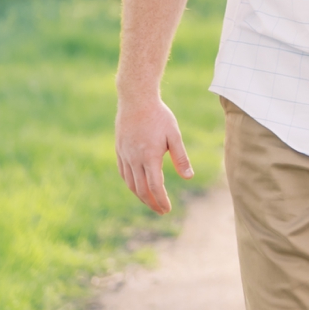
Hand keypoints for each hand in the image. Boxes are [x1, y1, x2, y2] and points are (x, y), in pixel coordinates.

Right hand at [116, 94, 193, 214]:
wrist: (136, 99)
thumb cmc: (159, 116)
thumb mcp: (174, 135)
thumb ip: (181, 157)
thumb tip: (189, 177)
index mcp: (149, 156)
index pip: (154, 186)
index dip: (161, 200)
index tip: (167, 209)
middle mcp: (134, 159)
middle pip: (141, 189)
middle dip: (151, 203)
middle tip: (161, 211)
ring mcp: (124, 155)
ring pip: (130, 183)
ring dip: (140, 196)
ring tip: (151, 202)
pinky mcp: (119, 150)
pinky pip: (123, 173)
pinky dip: (130, 184)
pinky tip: (137, 187)